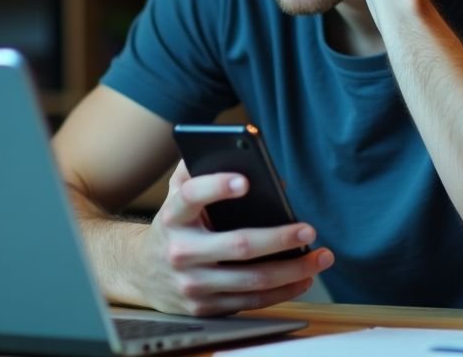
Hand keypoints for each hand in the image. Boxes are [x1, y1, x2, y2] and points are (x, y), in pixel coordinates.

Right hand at [131, 160, 333, 315]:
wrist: (141, 273)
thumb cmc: (174, 225)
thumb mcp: (175, 195)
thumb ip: (198, 168)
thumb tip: (244, 153)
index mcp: (172, 216)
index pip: (191, 197)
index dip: (216, 187)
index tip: (245, 181)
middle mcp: (180, 252)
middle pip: (237, 246)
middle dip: (279, 238)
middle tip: (309, 229)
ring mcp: (192, 284)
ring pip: (252, 280)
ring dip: (293, 269)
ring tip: (321, 256)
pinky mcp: (205, 308)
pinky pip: (251, 302)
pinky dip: (282, 291)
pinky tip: (304, 278)